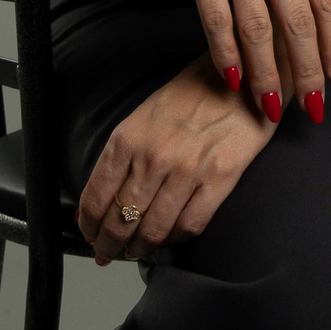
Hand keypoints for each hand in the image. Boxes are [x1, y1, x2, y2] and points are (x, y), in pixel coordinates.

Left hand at [76, 54, 275, 265]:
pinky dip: (176, 239)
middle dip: (110, 245)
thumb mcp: (146, 116)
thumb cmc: (192, 94)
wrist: (240, 75)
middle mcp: (154, 156)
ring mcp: (187, 169)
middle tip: (108, 254)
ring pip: (154, 230)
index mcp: (129, 137)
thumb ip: (123, 156)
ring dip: (141, 249)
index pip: (97, 197)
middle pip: (122, 220)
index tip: (90, 236)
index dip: (90, 227)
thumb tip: (100, 198)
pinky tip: (172, 237)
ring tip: (138, 252)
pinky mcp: (220, 178)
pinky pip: (190, 225)